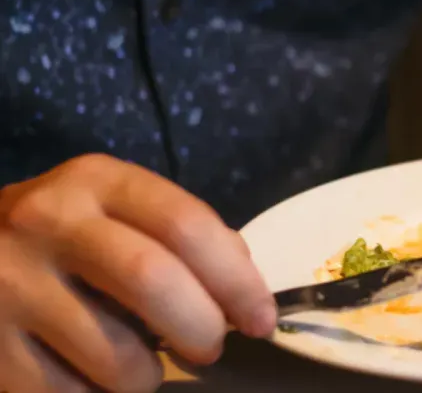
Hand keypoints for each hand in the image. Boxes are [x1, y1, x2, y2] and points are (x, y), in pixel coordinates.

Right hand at [0, 155, 276, 392]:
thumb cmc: (63, 236)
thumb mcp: (115, 209)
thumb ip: (178, 236)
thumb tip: (242, 287)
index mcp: (97, 181)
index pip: (185, 224)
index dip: (237, 280)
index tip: (262, 320)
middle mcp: (50, 222)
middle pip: (153, 280)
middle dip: (202, 327)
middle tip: (210, 348)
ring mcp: (11, 285)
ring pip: (115, 355)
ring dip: (148, 378)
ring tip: (144, 368)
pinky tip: (94, 379)